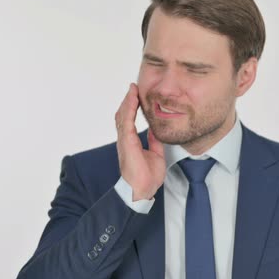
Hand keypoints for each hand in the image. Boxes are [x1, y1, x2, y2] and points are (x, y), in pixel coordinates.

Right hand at [115, 83, 165, 200]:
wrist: (142, 190)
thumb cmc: (147, 177)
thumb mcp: (155, 154)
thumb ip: (153, 141)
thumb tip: (155, 131)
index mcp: (130, 142)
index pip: (129, 120)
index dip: (131, 107)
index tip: (136, 95)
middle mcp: (125, 139)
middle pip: (123, 115)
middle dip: (128, 100)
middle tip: (133, 87)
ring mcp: (124, 140)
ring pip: (123, 116)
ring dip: (128, 101)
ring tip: (133, 90)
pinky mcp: (127, 143)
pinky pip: (126, 121)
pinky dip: (129, 109)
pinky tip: (133, 100)